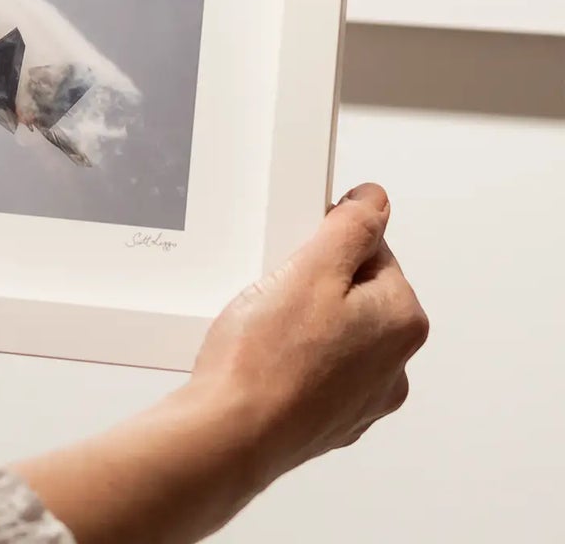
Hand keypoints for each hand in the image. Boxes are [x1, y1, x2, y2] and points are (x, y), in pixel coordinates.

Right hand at [12, 182, 427, 543]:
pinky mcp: (331, 419)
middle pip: (353, 293)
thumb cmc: (266, 359)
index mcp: (402, 319)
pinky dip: (290, 359)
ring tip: (261, 330)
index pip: (371, 251)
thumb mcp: (310, 269)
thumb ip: (351, 227)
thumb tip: (375, 201)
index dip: (324, 245)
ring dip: (300, 323)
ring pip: (332, 333)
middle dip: (312, 285)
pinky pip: (313, 369)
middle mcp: (395, 363)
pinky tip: (261, 360)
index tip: (293, 259)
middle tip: (271, 293)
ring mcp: (364, 397)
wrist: (232, 433)